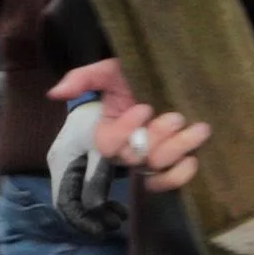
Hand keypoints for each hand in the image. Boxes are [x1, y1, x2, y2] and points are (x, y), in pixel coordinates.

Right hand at [52, 59, 212, 193]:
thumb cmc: (131, 79)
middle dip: (157, 137)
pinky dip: (182, 174)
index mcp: (107, 132)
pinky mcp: (169, 167)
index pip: (107, 144)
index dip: (125, 130)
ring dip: (178, 148)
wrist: (162, 80)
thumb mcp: (109, 72)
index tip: (144, 107)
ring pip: (157, 166)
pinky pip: (169, 182)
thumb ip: (82, 78)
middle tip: (175, 117)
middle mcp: (127, 149)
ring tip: (199, 129)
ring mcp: (148, 160)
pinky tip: (194, 158)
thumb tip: (54, 93)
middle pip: (135, 158)